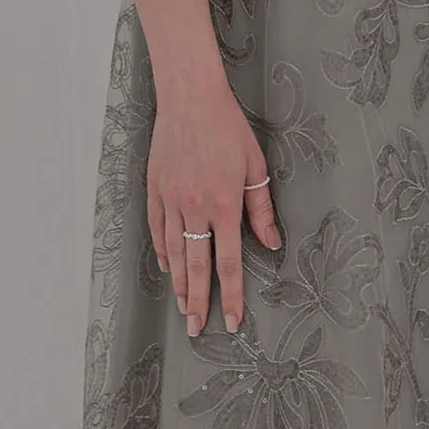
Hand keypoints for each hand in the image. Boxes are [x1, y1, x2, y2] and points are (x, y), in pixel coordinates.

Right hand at [148, 79, 280, 336]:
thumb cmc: (228, 127)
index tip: (231, 321)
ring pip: (174, 253)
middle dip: (198, 302)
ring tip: (183, 307)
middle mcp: (195, 209)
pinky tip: (168, 267)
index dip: (229, 296)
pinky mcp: (156, 190)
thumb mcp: (255, 165)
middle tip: (197, 329)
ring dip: (179, 283)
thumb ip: (261, 208)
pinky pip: (158, 229)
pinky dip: (163, 251)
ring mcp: (171, 200)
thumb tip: (272, 244)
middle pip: (196, 267)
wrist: (190, 98)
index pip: (227, 263)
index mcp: (224, 204)